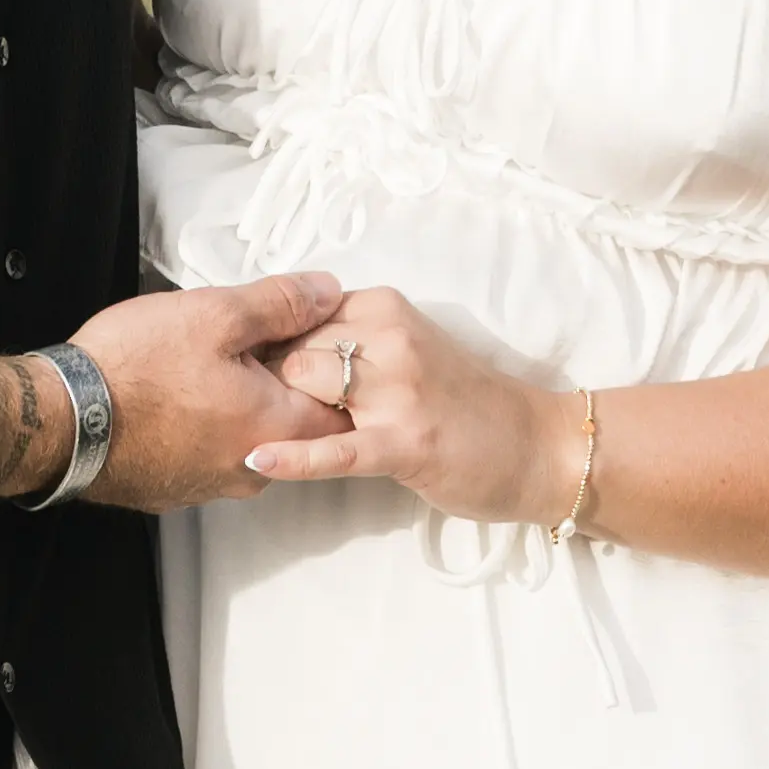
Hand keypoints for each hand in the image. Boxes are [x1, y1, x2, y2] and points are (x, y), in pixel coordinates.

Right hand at [65, 267, 351, 511]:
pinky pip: (209, 452)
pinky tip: (173, 394)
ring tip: (200, 363)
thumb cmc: (135, 370)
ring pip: (249, 436)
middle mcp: (254, 469)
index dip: (325, 361)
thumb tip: (325, 292)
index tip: (298, 332)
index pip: (342, 403)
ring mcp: (213, 485)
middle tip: (242, 340)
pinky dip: (204, 424)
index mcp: (277, 426)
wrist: (63, 421)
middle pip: (294, 422)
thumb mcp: (214, 314)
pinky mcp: (176, 488)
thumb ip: (280, 303)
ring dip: (238, 403)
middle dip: (279, 380)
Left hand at [237, 289, 573, 525]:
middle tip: (238, 408)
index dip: (262, 346)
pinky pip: (336, 449)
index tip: (233, 367)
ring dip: (275, 413)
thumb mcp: (405, 345)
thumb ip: (347, 339)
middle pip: (290, 349)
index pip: (295, 314)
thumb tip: (271, 345)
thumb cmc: (463, 400)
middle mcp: (389, 337)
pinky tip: (258, 461)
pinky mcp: (405, 441)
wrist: (535, 444)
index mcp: (383, 307)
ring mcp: (399, 390)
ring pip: (306, 386)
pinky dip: (295, 457)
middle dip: (261, 381)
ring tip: (242, 433)